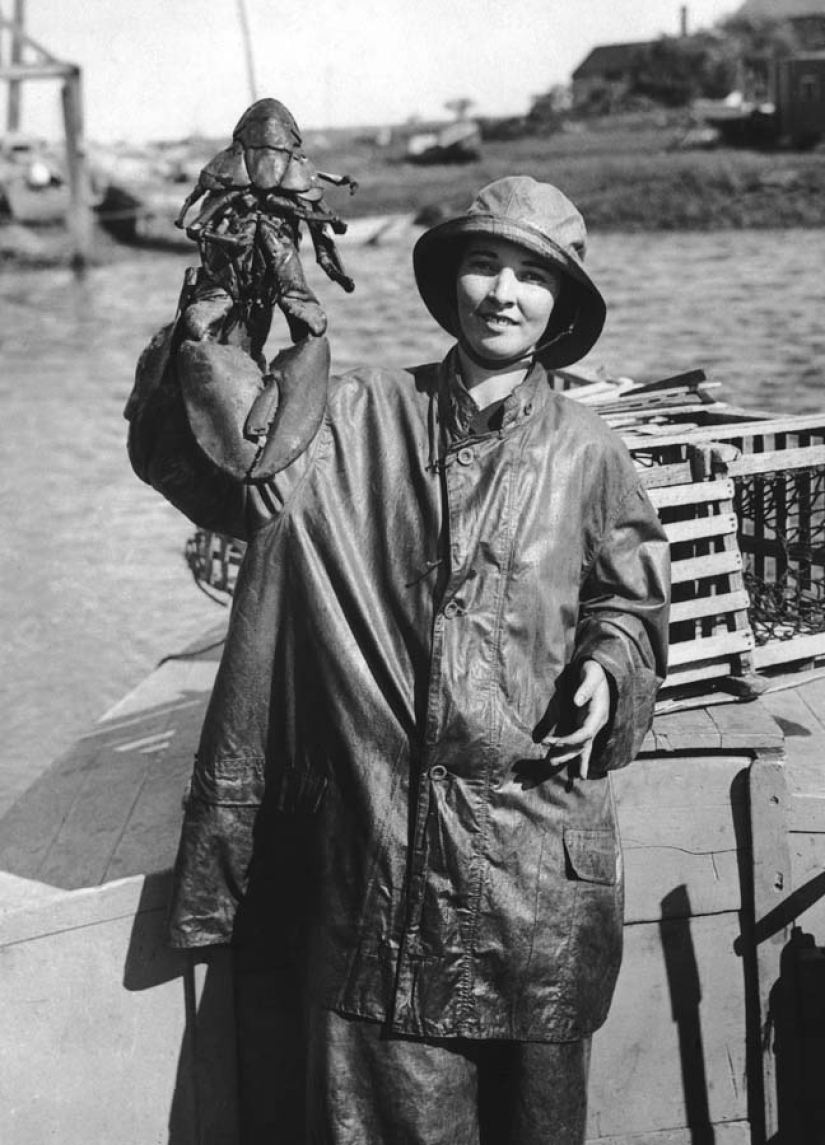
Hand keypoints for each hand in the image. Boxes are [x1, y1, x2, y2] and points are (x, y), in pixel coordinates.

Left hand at [541, 660, 611, 778]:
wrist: (601, 670)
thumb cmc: (595, 671)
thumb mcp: (592, 675)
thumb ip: (585, 687)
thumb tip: (577, 700)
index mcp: (598, 714)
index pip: (586, 733)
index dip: (571, 740)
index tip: (555, 742)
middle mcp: (596, 723)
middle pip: (583, 745)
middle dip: (567, 754)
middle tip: (549, 763)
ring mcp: (591, 725)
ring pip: (581, 747)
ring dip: (568, 756)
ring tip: (552, 765)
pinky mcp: (585, 724)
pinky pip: (581, 744)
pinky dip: (577, 756)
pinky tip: (576, 773)